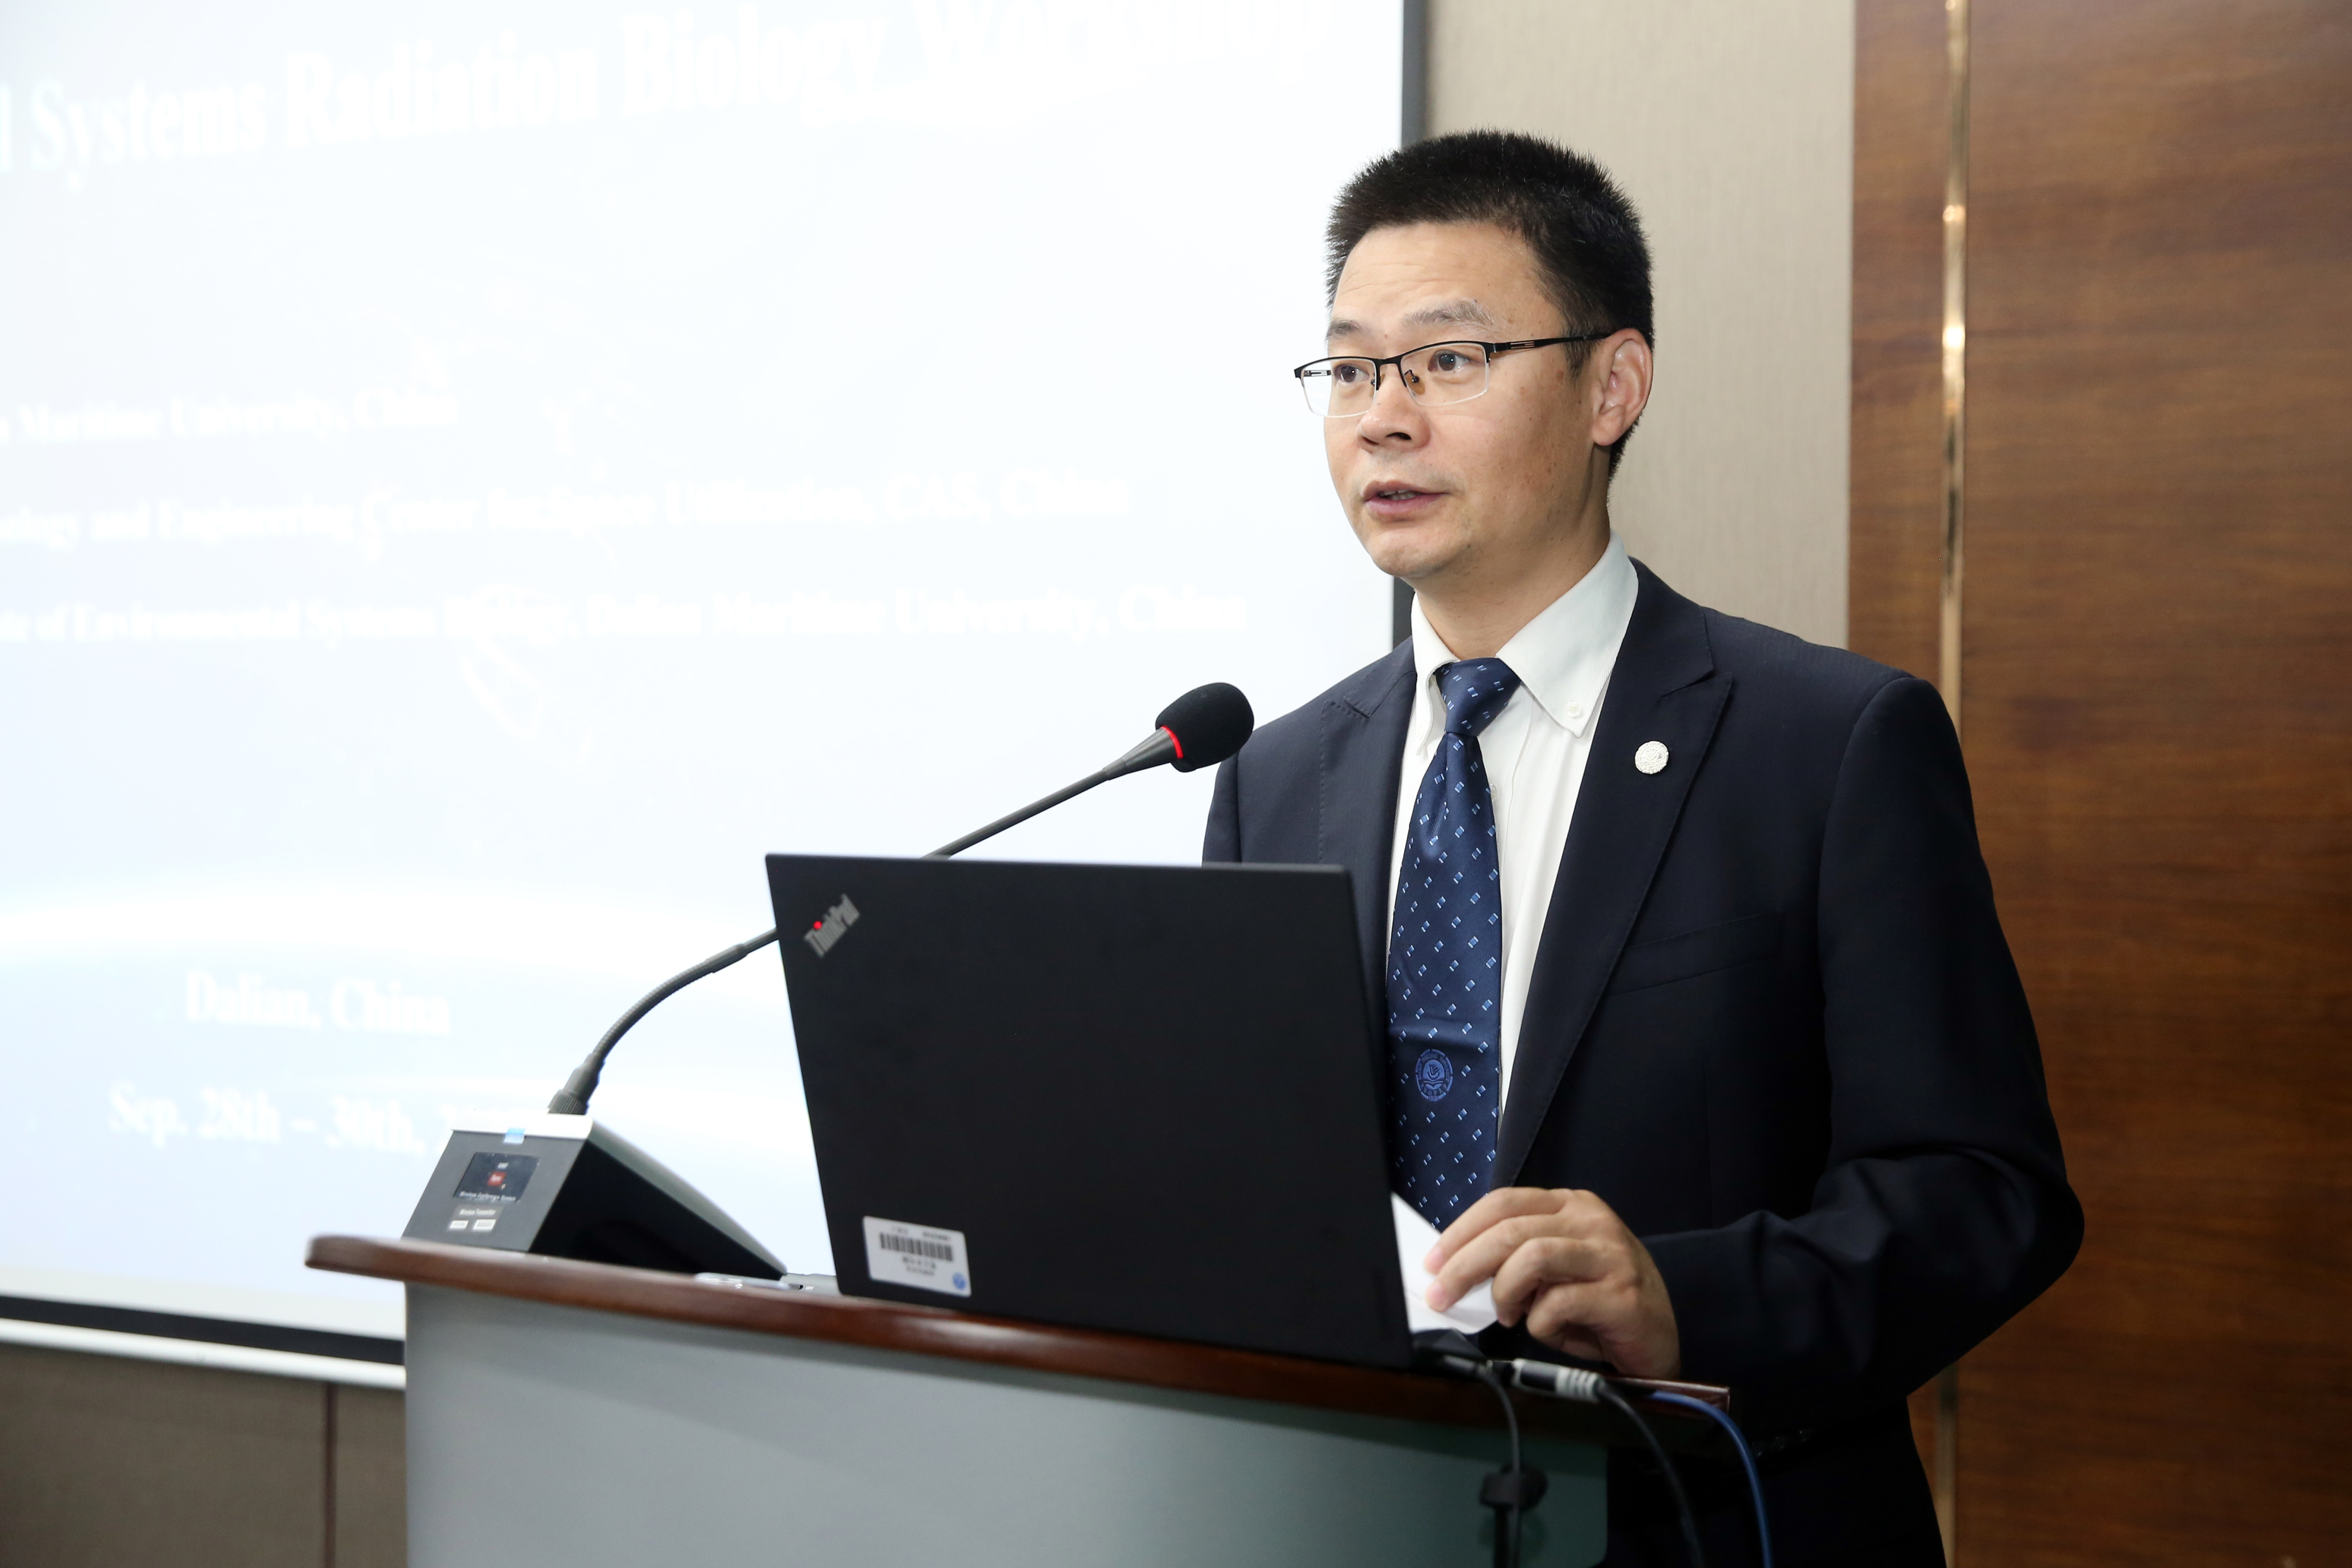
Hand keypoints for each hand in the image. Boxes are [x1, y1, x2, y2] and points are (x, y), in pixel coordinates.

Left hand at [1425, 1187, 1681, 1377]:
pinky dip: (1538, 1321)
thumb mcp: (1552, 1271)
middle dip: (1464, 1264)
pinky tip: (1547, 1328)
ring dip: (1504, 1291)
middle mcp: (1592, 1221)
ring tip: (1507, 1313)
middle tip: (1442, 1294)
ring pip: (1532, 1257)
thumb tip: (1456, 1272)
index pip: (1503, 1203)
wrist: (1657, 1337)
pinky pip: (1558, 1303)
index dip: (1461, 1230)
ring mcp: (1610, 1254)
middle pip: (1510, 1229)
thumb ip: (1514, 1261)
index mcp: (1571, 1205)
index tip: (1433, 1261)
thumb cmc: (1597, 1303)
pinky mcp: (1622, 1294)